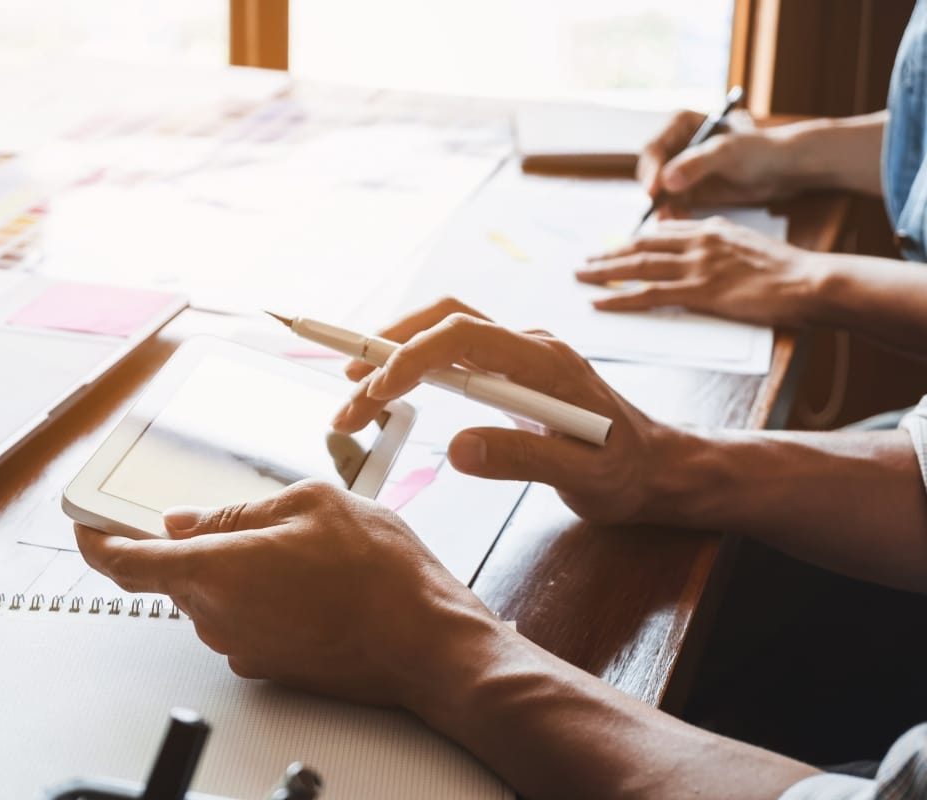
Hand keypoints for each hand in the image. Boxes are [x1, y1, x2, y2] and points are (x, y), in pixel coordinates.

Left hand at [75, 481, 507, 710]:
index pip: (123, 562)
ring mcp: (241, 645)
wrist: (425, 641)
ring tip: (296, 547)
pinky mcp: (266, 664)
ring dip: (234, 567)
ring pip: (211, 594)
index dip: (95, 540)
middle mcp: (218, 616)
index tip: (85, 524)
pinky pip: (240, 618)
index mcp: (216, 569)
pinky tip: (307, 578)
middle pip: (174, 573)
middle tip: (242, 517)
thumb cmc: (380, 575)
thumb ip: (239, 510)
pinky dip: (256, 593)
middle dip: (196, 542)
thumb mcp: (311, 504)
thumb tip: (189, 522)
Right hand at [332, 300, 680, 525]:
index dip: (411, 358)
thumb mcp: (583, 476)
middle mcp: (528, 346)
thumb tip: (457, 450)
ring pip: (443, 331)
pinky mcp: (511, 373)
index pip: (462, 336)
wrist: (656, 469)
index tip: (374, 392)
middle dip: (387, 351)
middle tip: (345, 397)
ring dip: (394, 352)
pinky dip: (414, 363)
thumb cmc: (627, 473)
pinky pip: (453, 352)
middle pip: (443, 323)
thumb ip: (522, 459)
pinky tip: (390, 387)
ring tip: (353, 388)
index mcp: (544, 361)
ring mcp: (518, 356)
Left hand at [578, 217, 823, 325]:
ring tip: (580, 276)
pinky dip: (620, 298)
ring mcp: (696, 266)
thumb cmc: (787, 271)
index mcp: (712, 229)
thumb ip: (721, 245)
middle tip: (584, 261)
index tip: (614, 247)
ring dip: (604, 272)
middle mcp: (698, 242)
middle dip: (608, 254)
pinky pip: (648, 295)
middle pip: (641, 246)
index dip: (633, 241)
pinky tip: (600, 301)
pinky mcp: (698, 292)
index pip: (662, 233)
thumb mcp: (749, 245)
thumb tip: (702, 252)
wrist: (809, 282)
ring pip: (637, 266)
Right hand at [640, 110, 793, 213]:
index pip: (653, 149)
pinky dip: (674, 214)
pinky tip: (683, 221)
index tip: (653, 193)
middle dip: (654, 193)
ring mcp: (680, 169)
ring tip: (670, 221)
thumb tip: (666, 182)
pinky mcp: (687, 189)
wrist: (782, 169)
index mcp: (680, 124)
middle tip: (659, 213)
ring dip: (662, 207)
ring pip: (659, 191)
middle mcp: (675, 145)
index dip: (650, 171)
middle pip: (651, 172)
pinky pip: (671, 204)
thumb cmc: (760, 150)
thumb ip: (696, 164)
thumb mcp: (728, 153)